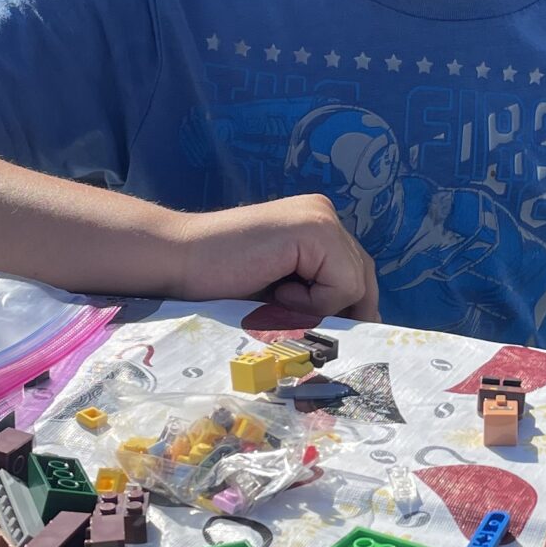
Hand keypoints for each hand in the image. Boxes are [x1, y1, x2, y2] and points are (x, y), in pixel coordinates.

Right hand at [158, 195, 380, 320]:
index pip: (357, 271)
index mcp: (317, 223)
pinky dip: (315, 300)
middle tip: (316, 331)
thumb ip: (319, 296)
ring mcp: (321, 217)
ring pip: (356, 282)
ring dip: (321, 306)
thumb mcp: (283, 291)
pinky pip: (342, 283)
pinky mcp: (314, 229)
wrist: (179, 261)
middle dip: (345, 311)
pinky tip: (278, 291)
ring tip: (279, 299)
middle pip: (363, 276)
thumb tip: (366, 330)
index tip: (331, 333)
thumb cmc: (221, 283)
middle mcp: (324, 213)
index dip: (349, 307)